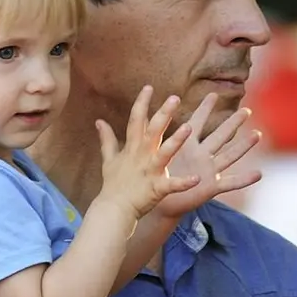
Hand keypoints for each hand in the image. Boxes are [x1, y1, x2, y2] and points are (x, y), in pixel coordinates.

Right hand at [93, 88, 202, 219]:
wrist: (113, 209)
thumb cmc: (113, 184)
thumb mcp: (108, 159)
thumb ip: (107, 139)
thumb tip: (99, 122)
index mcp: (132, 148)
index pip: (136, 120)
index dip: (142, 103)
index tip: (149, 87)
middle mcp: (142, 156)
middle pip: (153, 131)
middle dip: (164, 114)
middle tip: (175, 98)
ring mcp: (150, 172)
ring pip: (164, 153)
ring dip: (176, 141)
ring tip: (189, 128)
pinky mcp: (157, 188)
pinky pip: (172, 185)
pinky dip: (184, 182)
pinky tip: (198, 179)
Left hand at [148, 95, 260, 225]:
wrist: (155, 202)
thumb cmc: (152, 177)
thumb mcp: (144, 152)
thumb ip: (137, 134)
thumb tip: (110, 119)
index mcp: (187, 145)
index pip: (197, 122)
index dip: (205, 109)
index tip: (213, 94)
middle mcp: (201, 155)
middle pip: (220, 135)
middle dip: (233, 123)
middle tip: (247, 110)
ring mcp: (208, 170)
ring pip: (229, 155)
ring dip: (244, 146)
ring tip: (257, 135)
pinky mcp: (210, 187)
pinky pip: (230, 183)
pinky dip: (244, 179)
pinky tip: (259, 174)